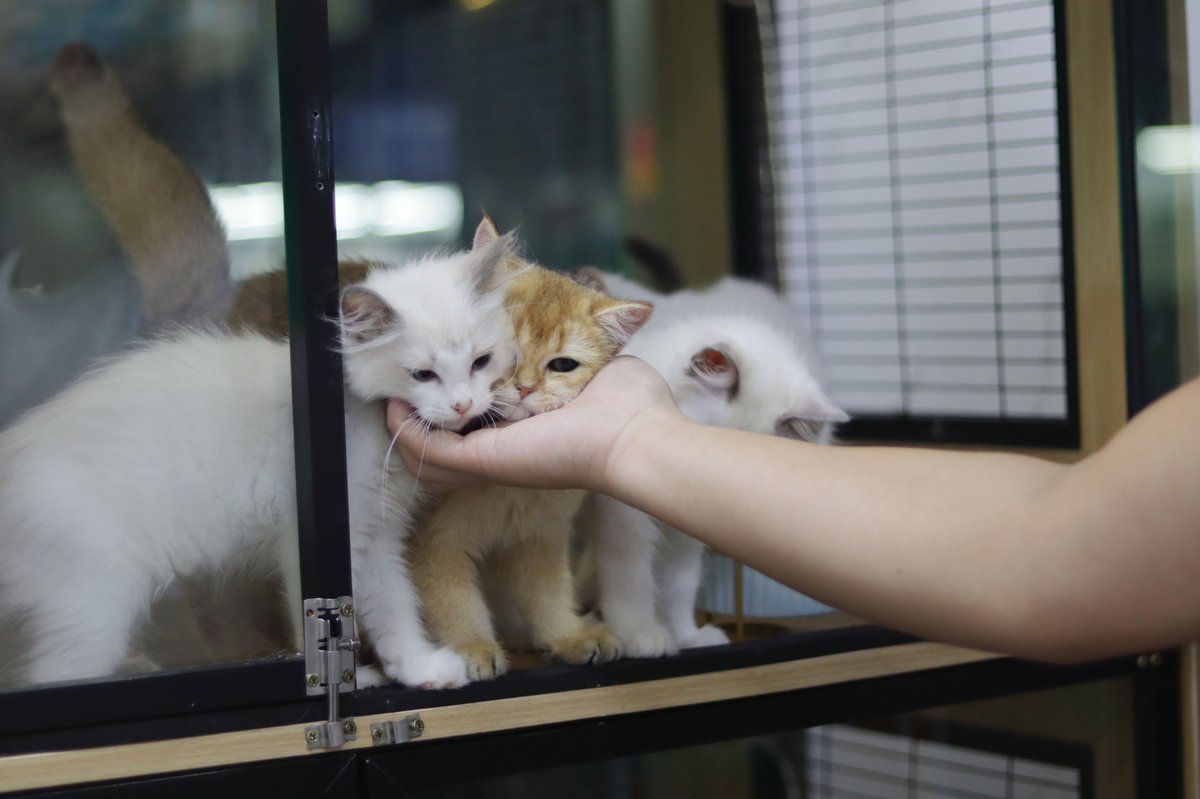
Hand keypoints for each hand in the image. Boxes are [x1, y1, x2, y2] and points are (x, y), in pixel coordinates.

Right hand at [387, 356, 680, 491]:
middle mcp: (506, 448)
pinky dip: (407, 433)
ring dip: (407, 429)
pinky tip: (396, 406)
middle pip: (445, 453)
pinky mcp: (484, 459)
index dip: (452, 403)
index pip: (476, 426)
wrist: (636, 433)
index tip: (437, 369)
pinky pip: (430, 455)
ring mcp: (493, 458)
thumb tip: (598, 310)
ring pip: (430, 460)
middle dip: (419, 421)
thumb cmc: (629, 404)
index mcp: (527, 429)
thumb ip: (579, 338)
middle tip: (406, 387)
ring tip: (396, 397)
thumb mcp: (593, 358)